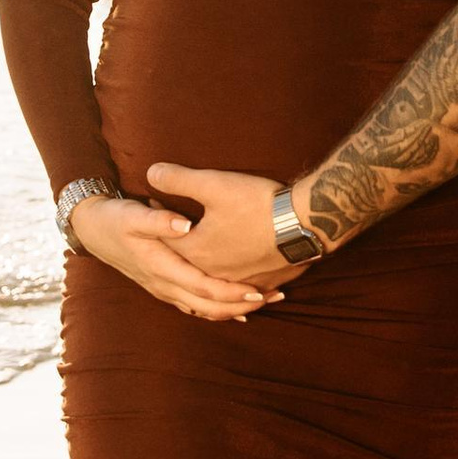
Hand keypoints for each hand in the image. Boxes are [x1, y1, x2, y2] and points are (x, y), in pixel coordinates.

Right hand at [69, 190, 280, 321]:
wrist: (93, 230)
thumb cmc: (116, 219)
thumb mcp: (133, 214)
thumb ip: (159, 218)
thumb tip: (185, 224)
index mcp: (161, 268)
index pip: (203, 287)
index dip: (231, 291)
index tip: (258, 289)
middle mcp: (164, 285)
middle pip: (208, 305)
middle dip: (242, 304)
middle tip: (274, 297)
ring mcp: (164, 289)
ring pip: (203, 309)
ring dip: (233, 308)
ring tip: (266, 301)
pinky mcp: (165, 287)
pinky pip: (195, 305)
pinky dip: (218, 308)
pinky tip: (238, 307)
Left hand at [143, 164, 302, 286]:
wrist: (306, 224)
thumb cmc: (257, 204)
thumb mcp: (213, 185)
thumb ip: (178, 180)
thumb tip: (150, 173)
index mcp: (196, 252)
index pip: (165, 239)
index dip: (156, 220)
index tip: (154, 202)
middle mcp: (214, 273)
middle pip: (187, 262)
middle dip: (178, 243)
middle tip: (174, 226)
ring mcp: (240, 281)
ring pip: (213, 278)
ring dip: (204, 264)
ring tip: (203, 250)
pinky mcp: (263, 282)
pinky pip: (240, 285)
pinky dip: (232, 276)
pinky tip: (236, 267)